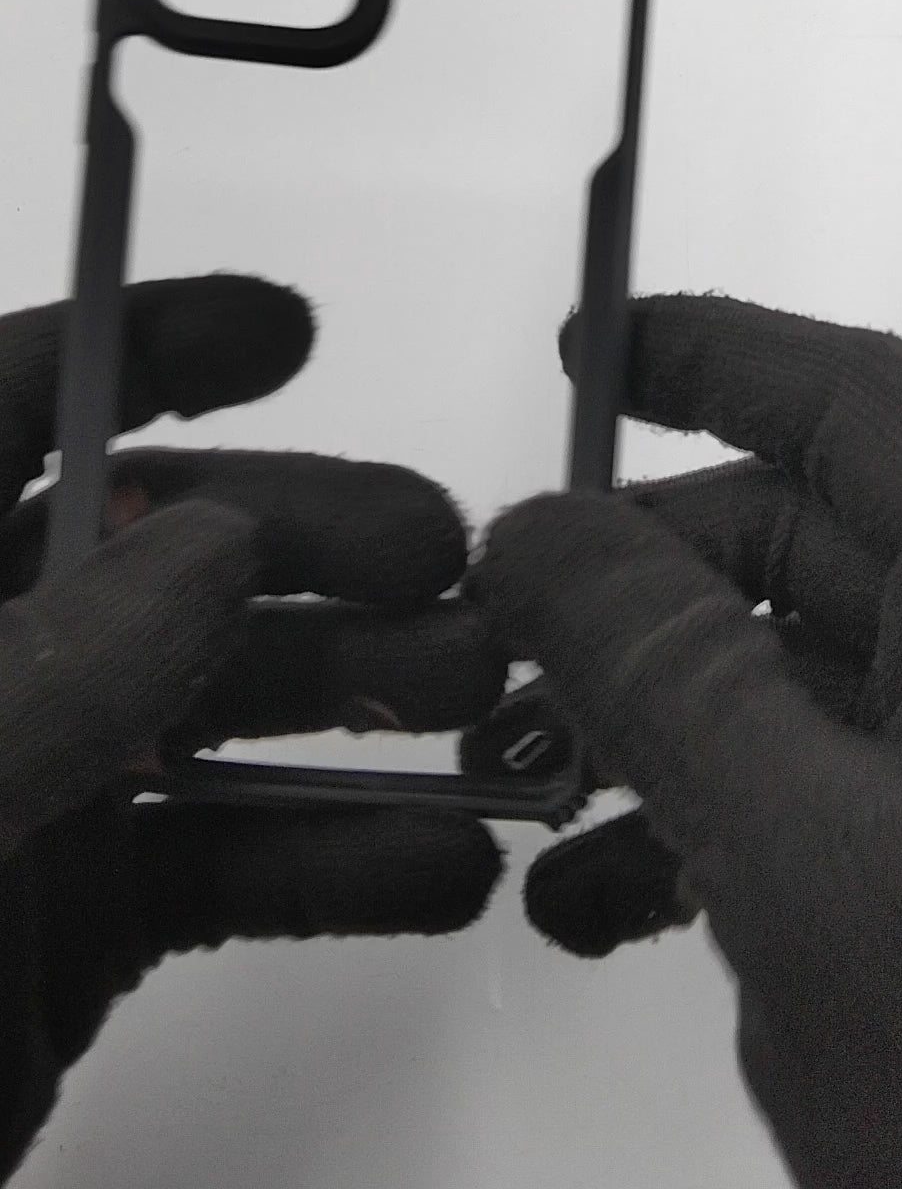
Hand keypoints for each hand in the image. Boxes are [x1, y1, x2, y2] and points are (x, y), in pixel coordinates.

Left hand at [0, 276, 503, 1181]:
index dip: (145, 347)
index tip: (286, 332)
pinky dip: (343, 861)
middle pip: (162, 552)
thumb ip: (45, 669)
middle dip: (319, 545)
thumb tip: (210, 540)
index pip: (13, 404)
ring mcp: (21, 801)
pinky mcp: (67, 931)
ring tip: (490, 719)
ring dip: (364, 702)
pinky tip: (444, 868)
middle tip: (452, 573)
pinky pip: (226, 865)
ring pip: (218, 708)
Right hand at [475, 293, 901, 1187]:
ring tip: (532, 782)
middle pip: (808, 541)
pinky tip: (613, 897)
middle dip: (640, 581)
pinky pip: (822, 793)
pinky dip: (705, 820)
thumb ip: (661, 668)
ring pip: (799, 677)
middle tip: (512, 620)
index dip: (714, 353)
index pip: (859, 403)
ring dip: (652, 717)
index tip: (595, 347)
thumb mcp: (809, 856)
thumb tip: (543, 533)